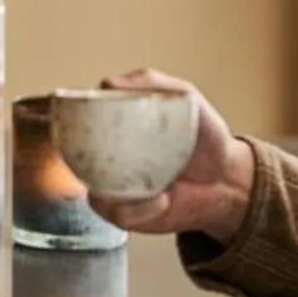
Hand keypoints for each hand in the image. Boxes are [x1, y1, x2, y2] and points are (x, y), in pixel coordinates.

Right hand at [89, 68, 254, 243]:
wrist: (229, 179)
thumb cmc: (205, 138)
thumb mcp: (184, 97)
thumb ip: (151, 82)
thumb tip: (107, 83)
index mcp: (116, 131)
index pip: (79, 127)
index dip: (68, 125)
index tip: (75, 122)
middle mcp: (110, 160)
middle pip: (75, 160)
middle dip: (84, 160)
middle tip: (118, 157)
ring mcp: (116, 188)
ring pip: (94, 190)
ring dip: (121, 190)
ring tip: (157, 187)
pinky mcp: (127, 214)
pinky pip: (117, 213)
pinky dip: (140, 208)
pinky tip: (163, 199)